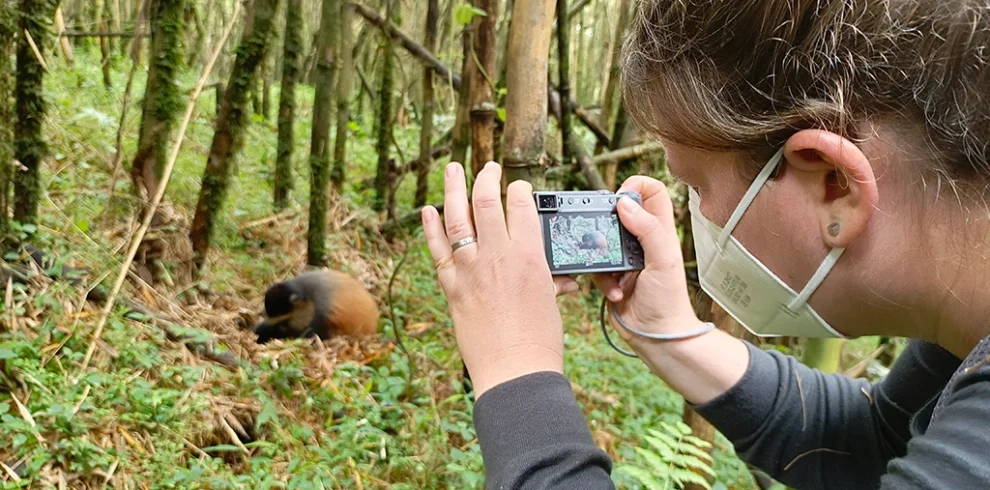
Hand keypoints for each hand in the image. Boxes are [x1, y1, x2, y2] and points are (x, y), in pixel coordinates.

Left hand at [422, 161, 566, 396]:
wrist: (514, 369)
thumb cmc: (540, 339)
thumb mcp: (550, 300)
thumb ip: (549, 280)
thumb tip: (559, 278)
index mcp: (528, 255)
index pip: (521, 206)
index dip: (518, 189)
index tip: (517, 186)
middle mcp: (496, 255)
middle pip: (485, 202)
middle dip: (486, 178)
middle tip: (488, 168)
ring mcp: (470, 270)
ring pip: (456, 218)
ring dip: (452, 189)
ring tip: (451, 169)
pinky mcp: (452, 288)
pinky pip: (437, 251)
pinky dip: (431, 228)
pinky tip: (428, 211)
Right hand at [592, 176, 706, 343]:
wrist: (657, 337)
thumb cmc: (669, 302)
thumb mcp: (663, 261)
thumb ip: (647, 229)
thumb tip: (625, 203)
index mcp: (660, 231)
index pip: (652, 191)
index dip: (635, 187)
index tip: (621, 198)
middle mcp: (643, 240)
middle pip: (622, 211)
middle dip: (609, 221)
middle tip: (607, 234)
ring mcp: (626, 258)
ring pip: (603, 239)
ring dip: (602, 253)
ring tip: (613, 270)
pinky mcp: (612, 276)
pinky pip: (596, 266)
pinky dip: (601, 279)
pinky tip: (614, 291)